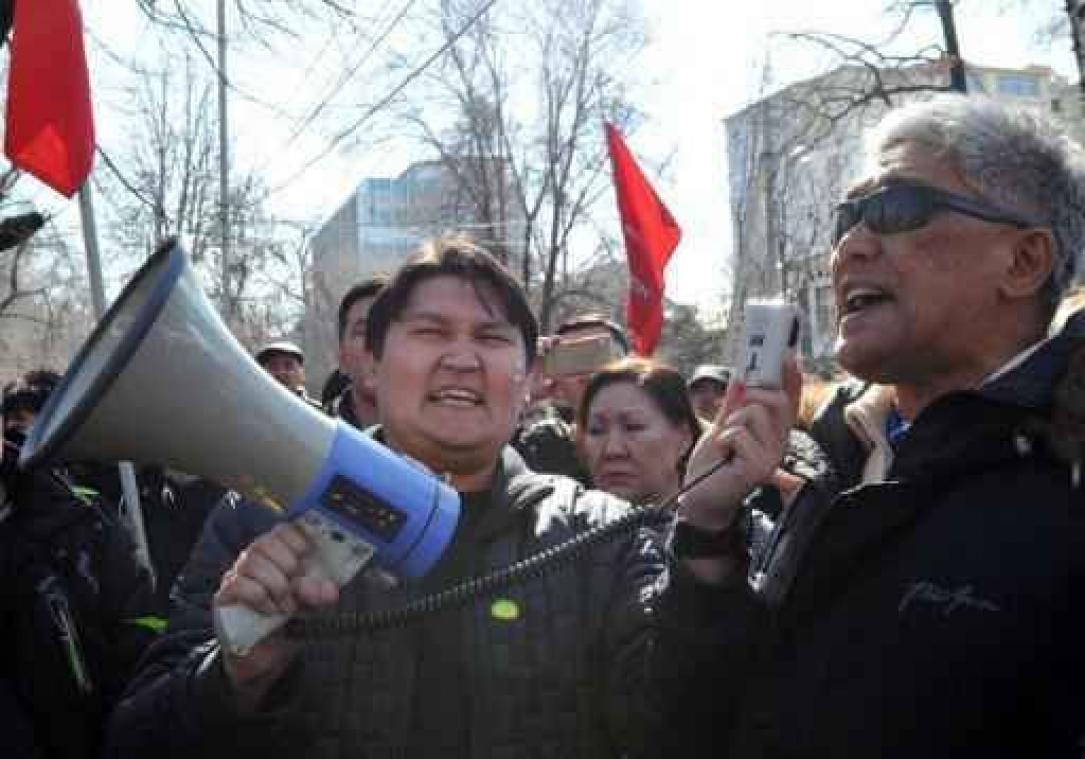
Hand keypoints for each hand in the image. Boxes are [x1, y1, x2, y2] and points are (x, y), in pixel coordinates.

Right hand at [212, 522, 338, 704]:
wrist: (266, 656)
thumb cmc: (289, 623)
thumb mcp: (312, 608)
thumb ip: (320, 596)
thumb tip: (329, 590)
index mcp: (278, 556)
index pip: (282, 530)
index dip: (295, 537)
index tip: (307, 552)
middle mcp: (254, 561)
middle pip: (265, 543)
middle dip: (287, 564)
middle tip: (297, 588)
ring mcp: (236, 576)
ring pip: (252, 562)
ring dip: (276, 584)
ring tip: (287, 606)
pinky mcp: (224, 596)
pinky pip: (239, 584)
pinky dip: (260, 597)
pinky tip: (270, 611)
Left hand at [678, 357, 801, 530]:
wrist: (699, 497)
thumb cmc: (712, 464)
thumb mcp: (723, 426)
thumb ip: (734, 403)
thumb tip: (741, 376)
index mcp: (773, 432)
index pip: (789, 399)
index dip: (790, 376)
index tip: (787, 353)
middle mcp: (779, 443)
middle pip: (777, 399)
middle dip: (752, 393)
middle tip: (737, 402)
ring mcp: (772, 456)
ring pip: (755, 413)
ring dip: (731, 423)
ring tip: (726, 442)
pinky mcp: (760, 467)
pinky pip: (740, 433)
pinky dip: (724, 439)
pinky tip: (723, 454)